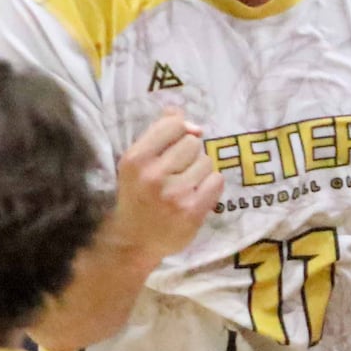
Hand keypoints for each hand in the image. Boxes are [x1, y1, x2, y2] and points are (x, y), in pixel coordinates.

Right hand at [105, 108, 223, 259]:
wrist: (134, 240)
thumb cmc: (138, 195)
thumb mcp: (137, 162)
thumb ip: (157, 134)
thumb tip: (178, 111)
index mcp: (135, 159)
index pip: (173, 125)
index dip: (180, 132)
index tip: (175, 145)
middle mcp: (153, 175)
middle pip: (193, 143)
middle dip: (190, 154)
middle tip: (178, 171)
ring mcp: (174, 195)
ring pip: (207, 162)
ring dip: (201, 171)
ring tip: (185, 185)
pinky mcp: (192, 212)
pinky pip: (217, 181)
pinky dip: (211, 186)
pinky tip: (197, 195)